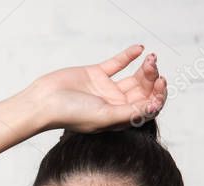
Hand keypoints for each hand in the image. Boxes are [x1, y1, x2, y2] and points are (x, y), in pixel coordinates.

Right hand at [23, 45, 167, 132]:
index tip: (160, 84)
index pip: (147, 108)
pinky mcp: (96, 74)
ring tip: (149, 58)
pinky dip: (129, 55)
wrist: (43, 102)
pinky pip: (117, 63)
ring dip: (145, 68)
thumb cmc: (70, 115)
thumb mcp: (104, 117)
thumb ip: (129, 113)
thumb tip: (154, 108)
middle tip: (153, 67)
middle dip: (152, 79)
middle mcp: (115, 105)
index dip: (158, 97)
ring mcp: (106, 89)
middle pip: (143, 91)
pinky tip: (138, 49)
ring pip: (134, 77)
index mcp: (119, 118)